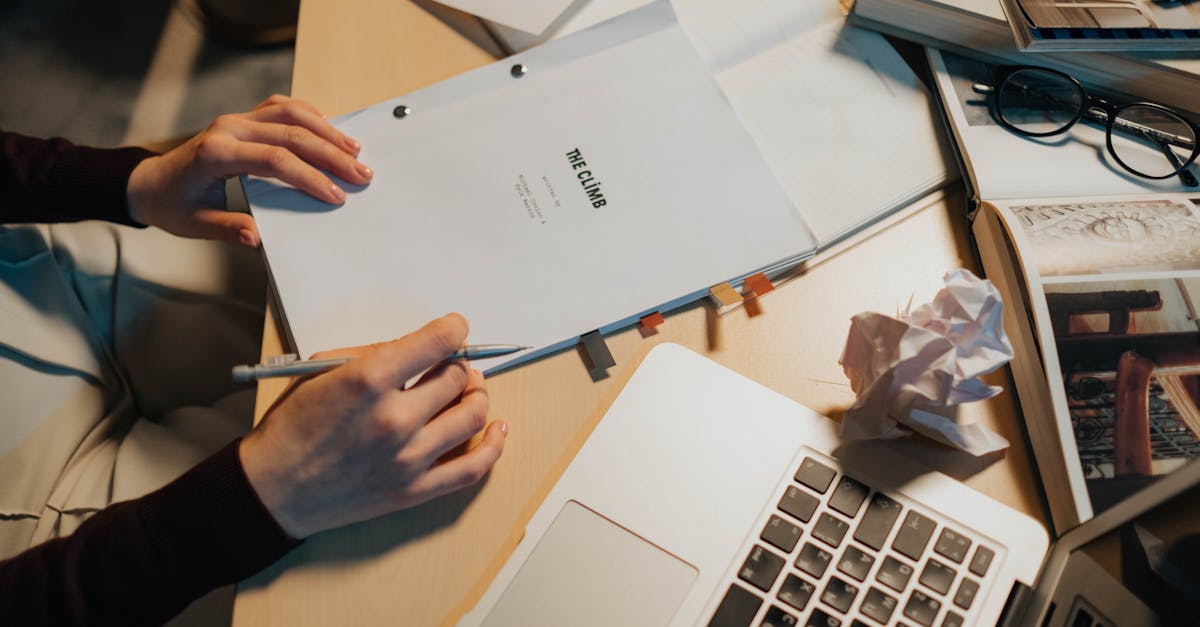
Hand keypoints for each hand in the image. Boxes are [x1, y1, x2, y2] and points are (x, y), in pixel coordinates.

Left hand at [126, 95, 372, 246]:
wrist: (150, 183)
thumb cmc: (173, 205)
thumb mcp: (195, 225)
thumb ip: (228, 228)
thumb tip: (258, 239)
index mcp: (217, 154)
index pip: (274, 160)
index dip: (309, 177)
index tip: (335, 195)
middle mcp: (228, 128)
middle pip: (290, 133)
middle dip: (330, 154)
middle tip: (361, 174)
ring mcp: (236, 119)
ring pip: (289, 113)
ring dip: (326, 130)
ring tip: (354, 150)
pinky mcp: (243, 118)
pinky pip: (280, 107)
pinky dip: (308, 113)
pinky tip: (328, 126)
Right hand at [239, 314, 507, 537]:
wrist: (273, 489)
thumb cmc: (292, 426)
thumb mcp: (321, 371)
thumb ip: (374, 353)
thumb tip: (420, 347)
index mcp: (368, 381)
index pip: (436, 342)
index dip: (454, 329)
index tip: (456, 329)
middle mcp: (394, 419)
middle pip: (456, 379)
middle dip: (460, 365)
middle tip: (455, 365)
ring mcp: (408, 458)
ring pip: (472, 417)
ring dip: (477, 396)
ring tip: (470, 390)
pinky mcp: (414, 490)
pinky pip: (472, 468)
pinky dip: (493, 446)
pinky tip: (498, 428)